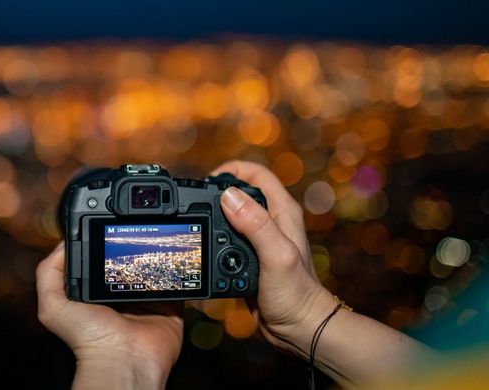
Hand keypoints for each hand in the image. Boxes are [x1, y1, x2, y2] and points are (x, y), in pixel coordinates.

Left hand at [36, 242, 183, 388]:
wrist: (123, 360)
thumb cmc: (87, 338)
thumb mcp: (53, 305)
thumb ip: (49, 273)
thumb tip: (63, 243)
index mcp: (96, 292)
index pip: (100, 259)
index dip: (102, 243)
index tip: (106, 225)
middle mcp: (121, 296)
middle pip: (128, 262)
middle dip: (131, 248)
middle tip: (135, 230)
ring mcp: (146, 300)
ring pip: (153, 269)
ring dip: (155, 257)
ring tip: (156, 241)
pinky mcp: (168, 306)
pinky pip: (175, 284)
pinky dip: (176, 271)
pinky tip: (173, 259)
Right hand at [211, 160, 335, 357]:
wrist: (300, 329)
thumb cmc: (297, 295)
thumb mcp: (276, 255)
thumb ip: (255, 224)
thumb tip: (228, 197)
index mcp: (282, 211)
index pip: (256, 174)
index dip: (232, 170)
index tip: (208, 181)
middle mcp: (272, 220)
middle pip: (240, 191)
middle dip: (217, 193)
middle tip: (198, 204)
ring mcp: (261, 238)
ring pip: (232, 215)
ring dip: (214, 217)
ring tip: (200, 225)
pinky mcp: (250, 256)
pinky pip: (228, 239)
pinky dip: (215, 239)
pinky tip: (208, 249)